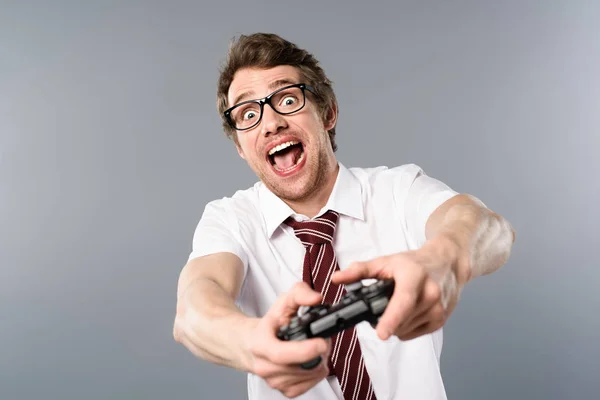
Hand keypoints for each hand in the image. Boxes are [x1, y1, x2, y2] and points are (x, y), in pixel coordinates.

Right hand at [244, 282, 331, 397]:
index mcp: (260, 344)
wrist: (248, 345)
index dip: (305, 351)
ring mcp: (274, 381)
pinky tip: (312, 361)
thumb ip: (299, 294)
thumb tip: (315, 298)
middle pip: (301, 366)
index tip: (321, 342)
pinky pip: (309, 386)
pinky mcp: (284, 390)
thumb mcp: (281, 303)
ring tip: (315, 347)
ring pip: (309, 376)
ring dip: (320, 361)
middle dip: (319, 352)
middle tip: (322, 339)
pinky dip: (316, 373)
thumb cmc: (267, 326)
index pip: (281, 354)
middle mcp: (265, 366)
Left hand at [332, 234, 466, 340]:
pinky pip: (413, 334)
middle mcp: (430, 293)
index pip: (403, 301)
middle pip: (400, 320)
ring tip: (397, 305)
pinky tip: (407, 312)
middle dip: (384, 318)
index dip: (391, 319)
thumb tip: (336, 278)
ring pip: (405, 330)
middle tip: (382, 304)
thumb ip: (358, 271)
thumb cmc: (414, 263)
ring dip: (395, 324)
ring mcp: (438, 309)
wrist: (446, 263)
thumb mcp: (384, 262)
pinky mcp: (441, 320)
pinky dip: (405, 327)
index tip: (381, 333)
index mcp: (414, 276)